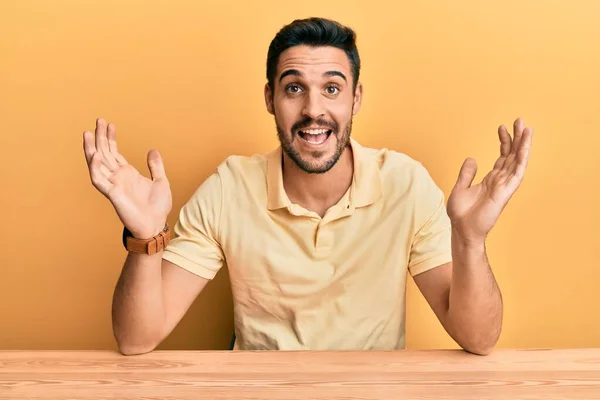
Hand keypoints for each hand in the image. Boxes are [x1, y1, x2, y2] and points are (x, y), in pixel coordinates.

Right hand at [83, 118, 171, 238]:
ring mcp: (113, 185)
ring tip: (87, 134)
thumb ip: (155, 166)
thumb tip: (152, 150)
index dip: (110, 138)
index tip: (110, 124)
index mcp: (127, 173)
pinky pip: (99, 180)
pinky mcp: (113, 194)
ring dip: (91, 149)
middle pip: (104, 153)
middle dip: (100, 137)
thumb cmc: (157, 207)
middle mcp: (117, 177)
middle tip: (98, 120)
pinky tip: (95, 155)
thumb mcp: (161, 181)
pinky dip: (95, 168)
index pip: (114, 152)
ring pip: (97, 164)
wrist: (156, 225)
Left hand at [447, 118, 532, 242]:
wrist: (462, 230)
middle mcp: (500, 181)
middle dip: (517, 138)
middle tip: (520, 120)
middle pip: (512, 155)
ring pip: (517, 161)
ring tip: (526, 128)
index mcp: (491, 180)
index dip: (504, 142)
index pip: (502, 157)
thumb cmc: (461, 214)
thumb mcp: (460, 188)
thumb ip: (466, 174)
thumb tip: (472, 158)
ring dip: (523, 145)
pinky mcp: (505, 192)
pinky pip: (516, 173)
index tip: (502, 127)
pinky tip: (524, 146)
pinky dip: (521, 159)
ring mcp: (504, 186)